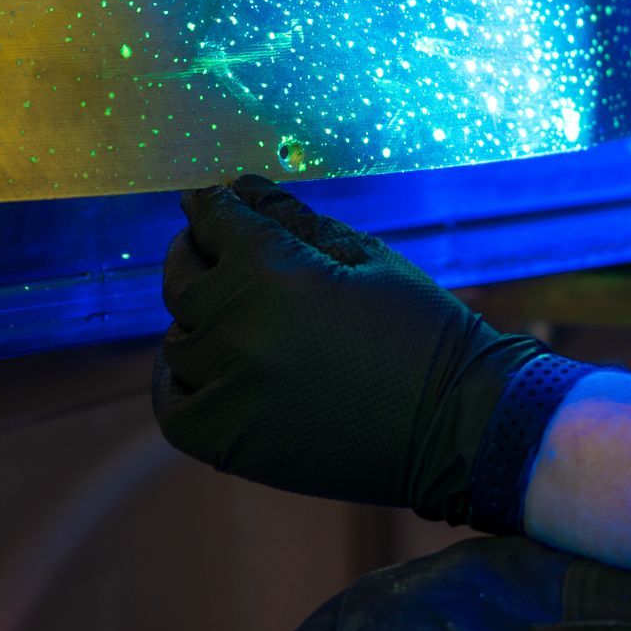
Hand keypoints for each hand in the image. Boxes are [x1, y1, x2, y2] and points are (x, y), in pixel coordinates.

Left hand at [151, 175, 567, 526]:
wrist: (458, 425)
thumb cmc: (422, 330)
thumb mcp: (365, 256)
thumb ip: (294, 220)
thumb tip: (240, 188)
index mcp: (274, 272)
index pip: (214, 220)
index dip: (211, 206)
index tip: (209, 202)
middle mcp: (239, 328)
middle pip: (183, 278)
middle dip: (195, 254)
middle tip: (208, 250)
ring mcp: (229, 389)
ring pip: (179, 339)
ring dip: (197, 320)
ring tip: (226, 314)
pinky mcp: (229, 441)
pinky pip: (173, 404)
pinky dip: (176, 381)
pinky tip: (198, 366)